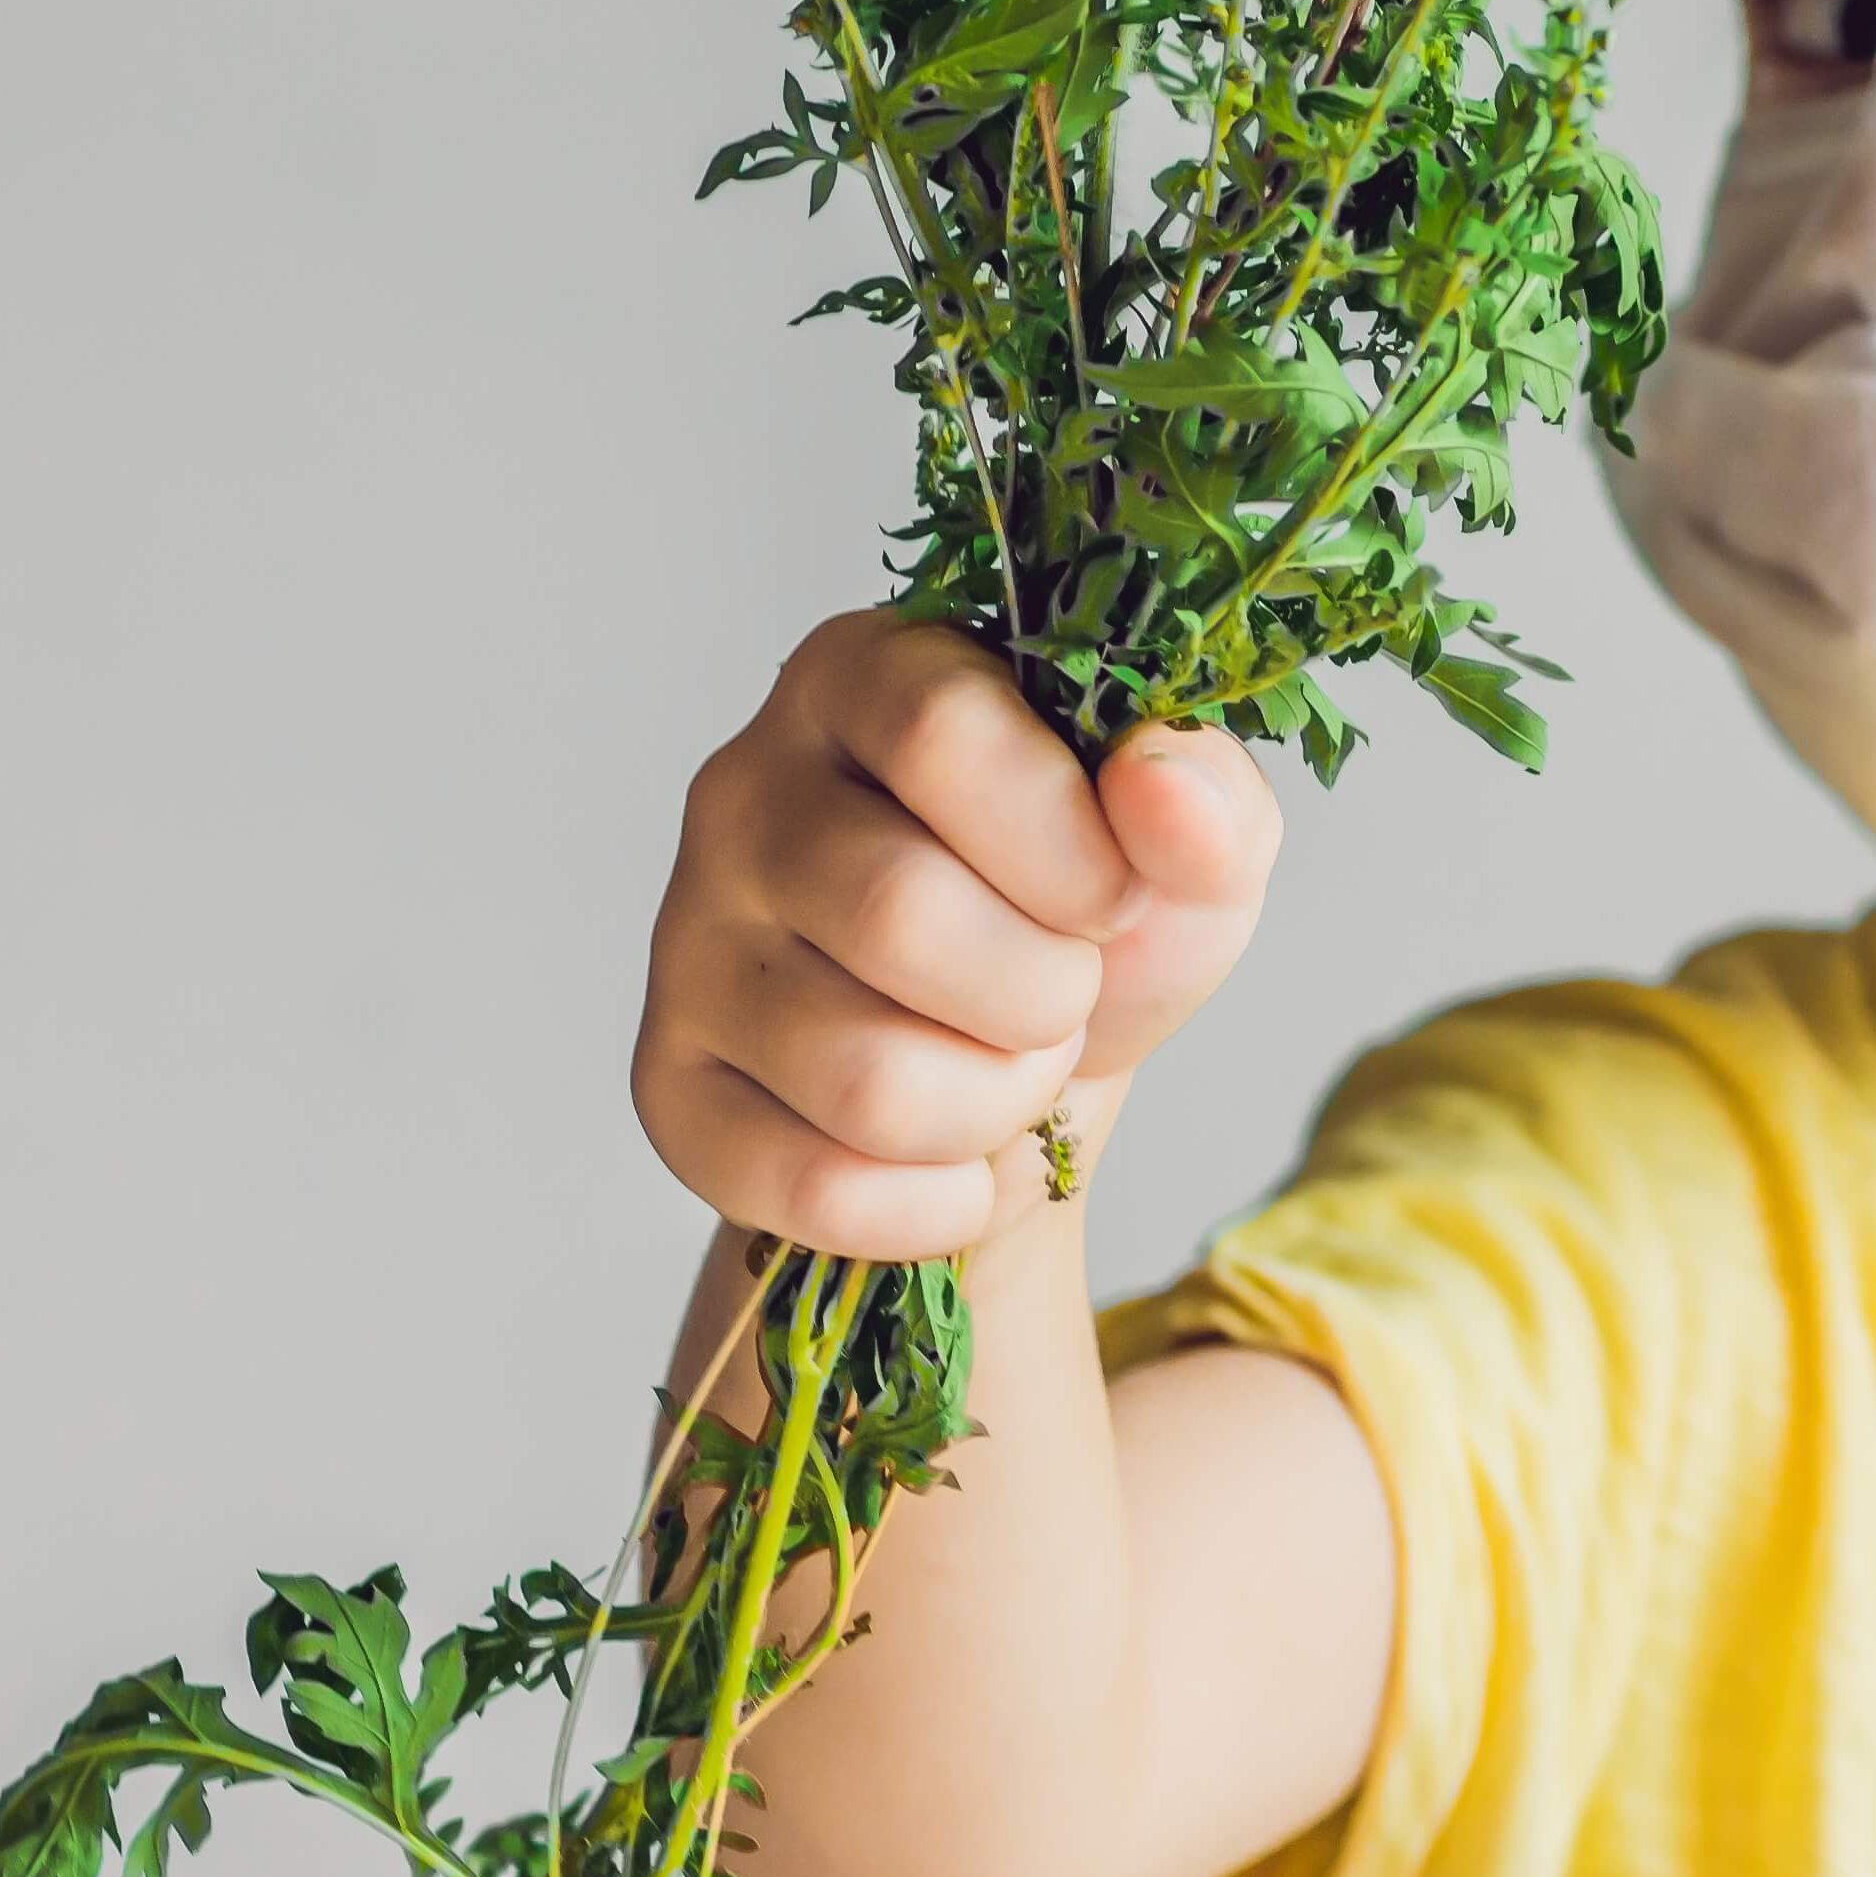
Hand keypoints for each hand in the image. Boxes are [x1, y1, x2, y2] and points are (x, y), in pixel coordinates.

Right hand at [633, 609, 1283, 1258]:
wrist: (1019, 1059)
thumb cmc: (1090, 914)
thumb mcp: (1188, 843)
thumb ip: (1205, 799)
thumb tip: (1161, 787)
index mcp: (864, 675)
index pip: (938, 732)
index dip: (1063, 842)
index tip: (1115, 896)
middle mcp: (743, 790)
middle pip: (895, 911)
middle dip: (1042, 994)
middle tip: (1067, 996)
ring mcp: (687, 941)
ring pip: (863, 1074)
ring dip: (997, 1105)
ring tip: (1015, 1068)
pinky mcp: (670, 1086)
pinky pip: (813, 1185)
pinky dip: (934, 1202)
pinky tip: (961, 1157)